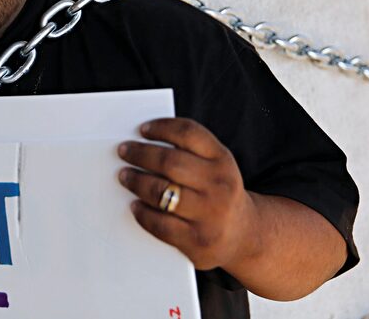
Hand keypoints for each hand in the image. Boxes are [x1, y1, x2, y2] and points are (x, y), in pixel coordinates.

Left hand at [117, 117, 258, 270]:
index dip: (162, 128)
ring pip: (161, 192)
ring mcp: (209, 214)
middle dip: (140, 154)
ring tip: (124, 176)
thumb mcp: (215, 167)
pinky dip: (142, 213)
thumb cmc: (217, 193)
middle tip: (124, 151)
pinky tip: (135, 206)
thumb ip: (189, 152)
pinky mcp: (196, 240)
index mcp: (222, 160)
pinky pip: (160, 224)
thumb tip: (143, 142)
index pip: (189, 133)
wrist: (244, 235)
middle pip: (169, 162)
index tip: (142, 129)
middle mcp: (219, 185)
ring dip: (136, 181)